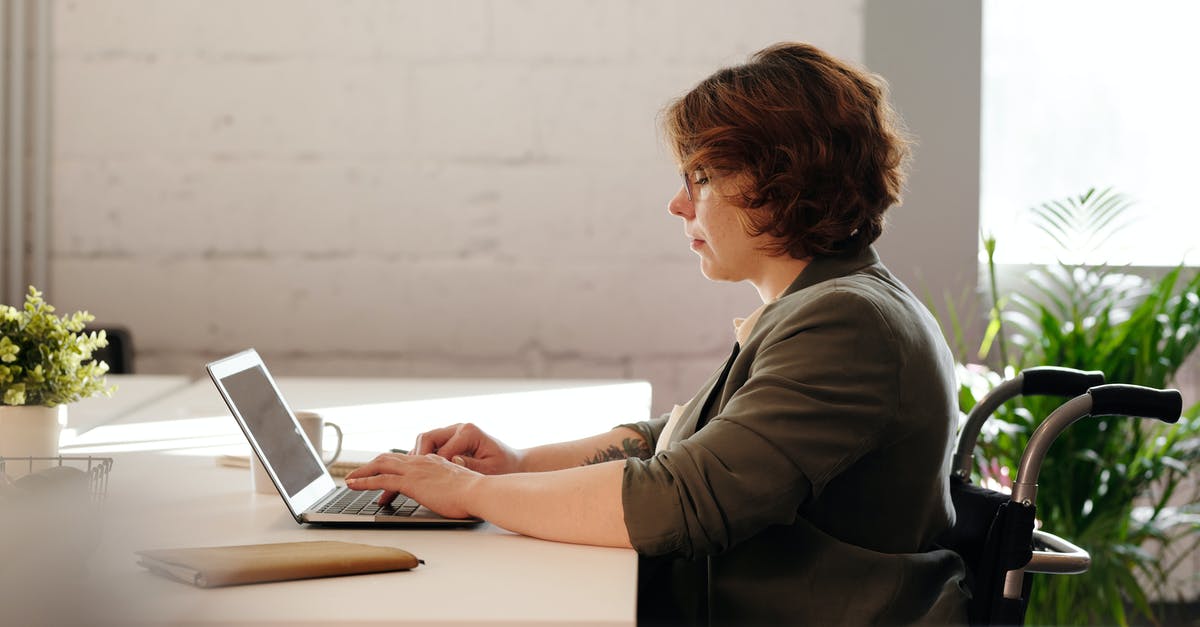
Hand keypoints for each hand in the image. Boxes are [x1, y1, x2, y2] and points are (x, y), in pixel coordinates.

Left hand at [345, 452, 480, 517]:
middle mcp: (421, 462)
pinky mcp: (410, 482)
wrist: (478, 491)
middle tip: (358, 474)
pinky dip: (364, 481)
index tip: (382, 472)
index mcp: (433, 461)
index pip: (406, 460)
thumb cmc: (474, 492)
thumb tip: (447, 492)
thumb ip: (448, 485)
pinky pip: (381, 479)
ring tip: (350, 480)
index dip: (391, 465)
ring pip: (380, 465)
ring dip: (362, 472)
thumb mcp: (458, 484)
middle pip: (389, 459)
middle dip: (371, 465)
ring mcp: (415, 471)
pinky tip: (354, 485)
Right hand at [412, 423, 523, 474]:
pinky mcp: (450, 440)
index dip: (431, 466)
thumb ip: (471, 465)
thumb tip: (453, 461)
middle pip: (426, 438)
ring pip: (425, 441)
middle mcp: (458, 428)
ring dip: (417, 458)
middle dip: (417, 457)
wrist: (513, 463)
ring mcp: (453, 433)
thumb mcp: (490, 469)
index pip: (440, 448)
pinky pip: (430, 447)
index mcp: (468, 432)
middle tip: (410, 477)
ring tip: (412, 476)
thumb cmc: (504, 466)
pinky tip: (420, 473)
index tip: (425, 481)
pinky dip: (423, 458)